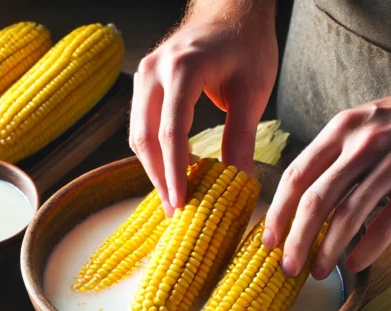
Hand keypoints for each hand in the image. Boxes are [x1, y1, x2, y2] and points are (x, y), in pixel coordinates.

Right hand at [129, 2, 277, 215]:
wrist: (230, 11)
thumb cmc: (245, 44)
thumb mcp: (252, 90)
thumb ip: (241, 136)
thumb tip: (238, 182)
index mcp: (183, 69)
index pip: (171, 132)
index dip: (174, 172)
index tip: (182, 203)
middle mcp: (154, 71)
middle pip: (145, 137)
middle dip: (158, 178)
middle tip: (175, 210)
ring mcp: (144, 76)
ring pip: (138, 134)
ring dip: (153, 168)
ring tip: (173, 197)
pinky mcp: (143, 83)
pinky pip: (141, 125)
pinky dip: (153, 152)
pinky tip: (171, 173)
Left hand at [263, 79, 390, 279]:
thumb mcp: (371, 122)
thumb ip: (341, 151)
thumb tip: (308, 194)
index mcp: (342, 128)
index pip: (296, 174)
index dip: (277, 211)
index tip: (267, 239)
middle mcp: (362, 142)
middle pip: (313, 200)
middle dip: (294, 239)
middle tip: (286, 266)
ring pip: (345, 215)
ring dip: (326, 250)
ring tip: (317, 272)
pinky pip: (384, 223)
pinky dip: (365, 249)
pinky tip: (354, 265)